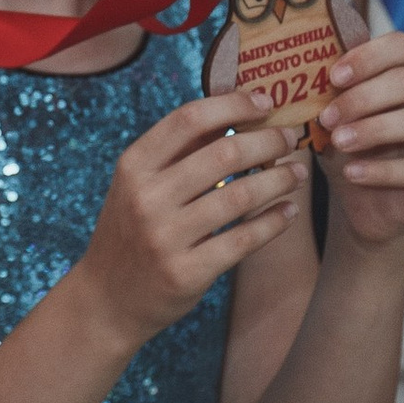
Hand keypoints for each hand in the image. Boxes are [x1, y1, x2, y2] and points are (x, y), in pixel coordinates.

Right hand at [71, 89, 307, 350]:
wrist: (106, 300)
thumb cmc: (132, 232)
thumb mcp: (139, 185)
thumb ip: (180, 150)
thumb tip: (235, 111)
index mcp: (134, 165)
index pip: (189, 119)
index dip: (234, 105)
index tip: (266, 102)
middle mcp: (147, 197)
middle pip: (223, 154)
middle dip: (267, 142)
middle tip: (290, 138)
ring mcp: (165, 238)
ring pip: (239, 196)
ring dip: (277, 180)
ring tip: (297, 174)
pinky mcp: (186, 273)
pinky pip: (243, 240)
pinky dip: (272, 222)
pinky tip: (287, 212)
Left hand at [312, 33, 403, 254]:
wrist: (368, 208)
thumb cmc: (353, 152)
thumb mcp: (336, 120)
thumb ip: (330, 96)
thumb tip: (304, 74)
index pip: (402, 46)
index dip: (367, 57)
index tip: (333, 77)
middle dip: (362, 98)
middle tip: (328, 117)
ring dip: (374, 129)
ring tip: (340, 142)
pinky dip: (383, 171)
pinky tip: (353, 173)